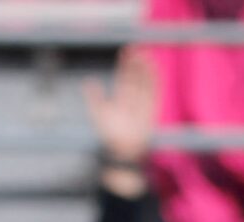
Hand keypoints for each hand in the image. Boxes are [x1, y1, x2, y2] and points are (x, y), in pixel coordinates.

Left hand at [86, 45, 158, 168]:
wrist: (122, 152)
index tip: (124, 51)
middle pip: (134, 79)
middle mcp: (132, 102)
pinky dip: (154, 80)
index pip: (123, 79)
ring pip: (144, 83)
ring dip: (144, 69)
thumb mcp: (99, 115)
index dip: (124, 65)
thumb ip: (95, 98)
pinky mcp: (151, 111)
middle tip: (134, 47)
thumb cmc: (110, 137)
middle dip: (134, 64)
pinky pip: (153, 93)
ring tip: (144, 54)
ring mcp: (142, 105)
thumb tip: (89, 81)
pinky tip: (154, 68)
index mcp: (121, 101)